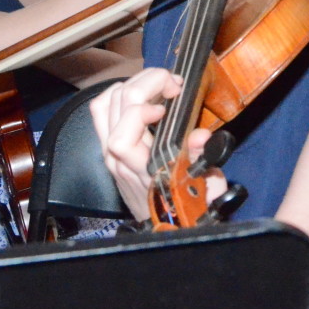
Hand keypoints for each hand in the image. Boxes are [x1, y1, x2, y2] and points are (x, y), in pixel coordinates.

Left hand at [89, 69, 225, 220]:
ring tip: (159, 82)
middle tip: (173, 82)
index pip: (122, 139)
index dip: (140, 113)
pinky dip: (116, 93)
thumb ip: (205, 163)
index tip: (168, 106)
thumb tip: (201, 136)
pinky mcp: (108, 146)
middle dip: (146, 83)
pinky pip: (101, 112)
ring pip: (105, 105)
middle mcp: (120, 161)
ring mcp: (110, 152)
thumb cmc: (187, 206)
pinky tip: (139, 91)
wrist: (165, 226)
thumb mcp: (207, 188)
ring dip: (133, 83)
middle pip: (116, 109)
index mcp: (144, 172)